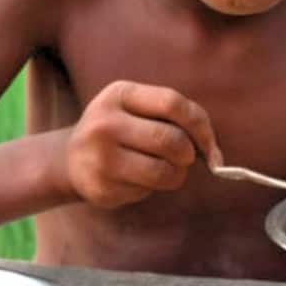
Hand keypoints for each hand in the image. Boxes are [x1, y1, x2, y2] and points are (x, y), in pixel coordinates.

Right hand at [62, 81, 222, 208]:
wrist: (71, 160)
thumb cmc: (122, 130)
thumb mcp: (139, 109)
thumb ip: (176, 118)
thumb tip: (215, 155)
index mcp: (119, 94)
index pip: (173, 103)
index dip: (201, 125)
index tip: (210, 145)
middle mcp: (105, 123)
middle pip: (171, 140)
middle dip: (189, 154)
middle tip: (185, 159)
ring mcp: (100, 158)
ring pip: (163, 172)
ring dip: (177, 175)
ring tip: (168, 171)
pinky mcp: (101, 188)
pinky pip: (146, 191)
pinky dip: (153, 188)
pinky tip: (137, 179)